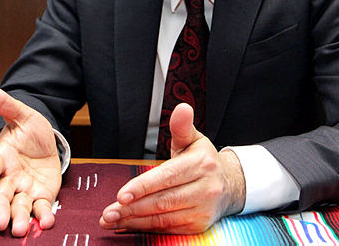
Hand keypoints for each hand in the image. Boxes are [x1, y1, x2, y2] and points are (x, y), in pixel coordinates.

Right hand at [0, 81, 61, 235]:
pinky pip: (40, 209)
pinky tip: (46, 222)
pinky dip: (42, 217)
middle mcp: (9, 178)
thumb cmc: (29, 130)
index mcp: (0, 158)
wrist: (47, 143)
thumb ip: (3, 103)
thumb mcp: (21, 114)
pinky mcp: (41, 197)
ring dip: (18, 218)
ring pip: (18, 207)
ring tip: (18, 229)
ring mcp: (24, 190)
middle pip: (0, 196)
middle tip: (0, 222)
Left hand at [99, 103, 245, 233]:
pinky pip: (168, 228)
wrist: (229, 185)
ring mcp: (203, 209)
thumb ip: (182, 126)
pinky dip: (146, 228)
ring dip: (135, 220)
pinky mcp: (199, 225)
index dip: (143, 187)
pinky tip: (129, 224)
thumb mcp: (193, 140)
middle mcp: (205, 188)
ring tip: (112, 219)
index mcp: (201, 164)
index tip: (121, 194)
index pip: (167, 176)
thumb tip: (182, 109)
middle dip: (132, 208)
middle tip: (108, 212)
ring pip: (164, 218)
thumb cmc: (203, 161)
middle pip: (163, 201)